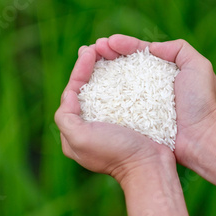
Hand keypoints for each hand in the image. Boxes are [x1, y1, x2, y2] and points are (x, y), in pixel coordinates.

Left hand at [54, 42, 174, 184]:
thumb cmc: (116, 153)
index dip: (79, 70)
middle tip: (95, 47)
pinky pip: (121, 96)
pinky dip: (121, 81)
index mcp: (75, 132)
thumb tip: (69, 95)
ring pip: (104, 91)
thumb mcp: (80, 138)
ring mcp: (110, 125)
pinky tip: (126, 69)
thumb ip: (66, 116)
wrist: (149, 168)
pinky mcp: (128, 122)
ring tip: (108, 52)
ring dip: (105, 70)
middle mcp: (90, 128)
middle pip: (87, 90)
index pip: (73, 92)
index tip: (89, 52)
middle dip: (90, 67)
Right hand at [90, 35, 215, 167]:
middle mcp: (149, 85)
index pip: (139, 52)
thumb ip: (179, 49)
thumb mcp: (198, 67)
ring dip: (100, 69)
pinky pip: (115, 102)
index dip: (123, 45)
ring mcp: (141, 102)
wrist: (200, 138)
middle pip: (124, 64)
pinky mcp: (134, 118)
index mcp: (164, 70)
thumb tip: (152, 47)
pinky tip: (91, 84)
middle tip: (92, 48)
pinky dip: (102, 92)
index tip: (108, 42)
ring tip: (87, 59)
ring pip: (116, 81)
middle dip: (107, 53)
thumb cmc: (201, 103)